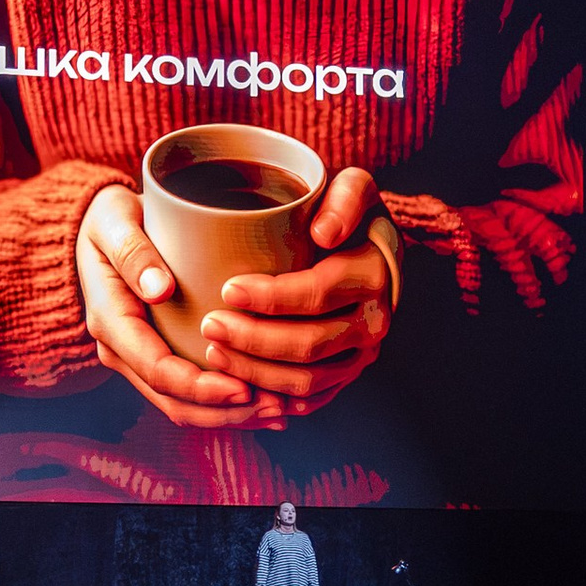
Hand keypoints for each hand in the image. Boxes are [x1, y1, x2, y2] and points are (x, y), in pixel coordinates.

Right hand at [76, 182, 281, 429]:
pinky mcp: (157, 357)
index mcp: (111, 322)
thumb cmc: (111, 219)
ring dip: (230, 417)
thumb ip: (133, 252)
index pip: (158, 370)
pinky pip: (188, 395)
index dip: (202, 387)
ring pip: (182, 407)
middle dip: (225, 412)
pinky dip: (224, 406)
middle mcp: (121, 351)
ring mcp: (138, 359)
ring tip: (278, 411)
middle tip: (276, 406)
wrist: (100, 229)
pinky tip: (264, 402)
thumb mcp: (114, 221)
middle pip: (174, 401)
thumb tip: (159, 289)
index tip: (244, 387)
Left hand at [201, 169, 395, 410]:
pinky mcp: (348, 373)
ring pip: (308, 379)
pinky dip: (275, 397)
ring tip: (214, 352)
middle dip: (253, 339)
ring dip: (256, 372)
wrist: (372, 250)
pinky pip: (313, 398)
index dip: (271, 297)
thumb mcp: (353, 188)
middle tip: (209, 325)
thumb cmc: (349, 214)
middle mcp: (376, 320)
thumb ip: (345, 198)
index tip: (228, 288)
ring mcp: (363, 353)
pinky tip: (241, 385)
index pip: (318, 293)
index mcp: (375, 274)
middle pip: (309, 343)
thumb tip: (323, 233)